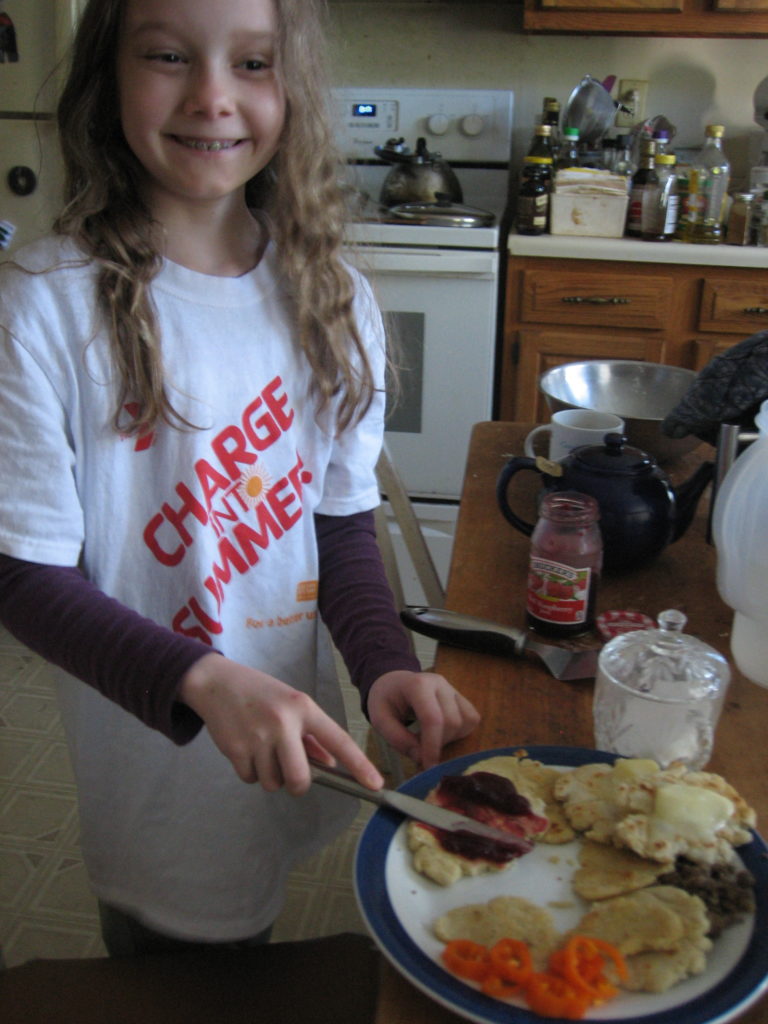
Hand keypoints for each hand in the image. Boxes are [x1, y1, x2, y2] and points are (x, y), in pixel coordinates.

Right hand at [179, 652, 382, 794]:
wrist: (216, 682)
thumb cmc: (260, 694)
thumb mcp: (291, 706)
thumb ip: (311, 736)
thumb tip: (330, 764)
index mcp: (303, 708)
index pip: (338, 740)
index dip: (359, 765)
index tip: (376, 784)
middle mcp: (283, 722)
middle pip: (300, 778)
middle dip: (297, 784)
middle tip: (291, 773)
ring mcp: (258, 737)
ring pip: (273, 782)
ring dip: (270, 774)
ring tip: (262, 749)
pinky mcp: (236, 749)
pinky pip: (251, 779)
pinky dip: (250, 771)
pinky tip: (246, 749)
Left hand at [366, 670, 479, 768]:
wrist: (393, 683)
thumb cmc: (385, 701)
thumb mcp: (379, 720)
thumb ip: (398, 739)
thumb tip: (421, 758)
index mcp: (417, 685)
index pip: (433, 719)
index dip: (433, 746)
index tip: (428, 767)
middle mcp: (439, 683)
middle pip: (452, 721)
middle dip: (439, 744)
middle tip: (422, 752)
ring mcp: (452, 688)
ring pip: (466, 720)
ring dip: (452, 739)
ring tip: (431, 740)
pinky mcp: (460, 696)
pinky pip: (471, 718)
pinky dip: (461, 733)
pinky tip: (442, 734)